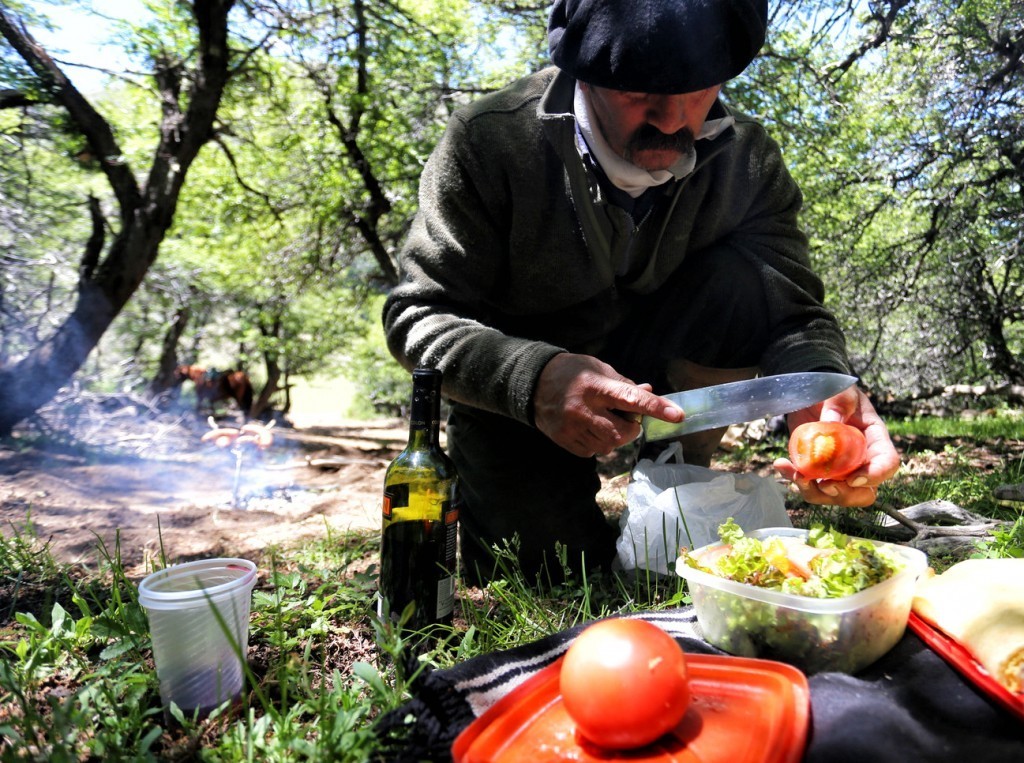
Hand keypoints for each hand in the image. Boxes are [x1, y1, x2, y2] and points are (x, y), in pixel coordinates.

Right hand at [533, 353, 683, 457]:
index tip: (677, 415)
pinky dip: (597, 443)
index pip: (631, 399)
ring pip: (609, 446)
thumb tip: (650, 394)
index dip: (656, 408)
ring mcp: (572, 427)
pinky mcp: (563, 440)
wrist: (532, 383)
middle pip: (623, 433)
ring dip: (614, 437)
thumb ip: (624, 384)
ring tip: (602, 421)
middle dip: (631, 429)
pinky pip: (593, 452)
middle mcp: (584, 409)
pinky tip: (588, 428)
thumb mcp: (598, 369)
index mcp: (596, 386)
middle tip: (623, 417)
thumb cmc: (572, 372)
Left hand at [772, 385, 900, 506]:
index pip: (887, 463)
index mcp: (874, 439)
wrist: (810, 394)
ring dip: (815, 493)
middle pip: (864, 492)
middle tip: (823, 484)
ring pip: (836, 495)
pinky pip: (810, 486)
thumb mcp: (839, 392)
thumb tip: (831, 423)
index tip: (853, 479)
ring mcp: (839, 468)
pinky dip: (796, 481)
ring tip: (796, 475)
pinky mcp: (818, 471)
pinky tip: (782, 465)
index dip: (875, 476)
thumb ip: (839, 403)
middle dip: (844, 495)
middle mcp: (861, 459)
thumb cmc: (831, 390)